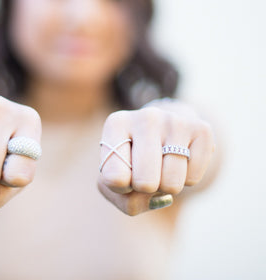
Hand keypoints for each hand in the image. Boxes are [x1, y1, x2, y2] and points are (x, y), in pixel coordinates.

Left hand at [97, 101, 214, 214]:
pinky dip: (187, 179)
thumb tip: (163, 198)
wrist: (164, 129)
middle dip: (145, 188)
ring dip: (166, 186)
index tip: (123, 173)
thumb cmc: (132, 159)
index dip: (121, 187)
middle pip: (145, 182)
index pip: (115, 177)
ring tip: (162, 165)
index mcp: (117, 123)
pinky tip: (180, 160)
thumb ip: (125, 200)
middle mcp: (146, 117)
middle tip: (145, 171)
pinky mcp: (202, 129)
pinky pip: (193, 179)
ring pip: (171, 184)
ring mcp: (175, 121)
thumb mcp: (114, 178)